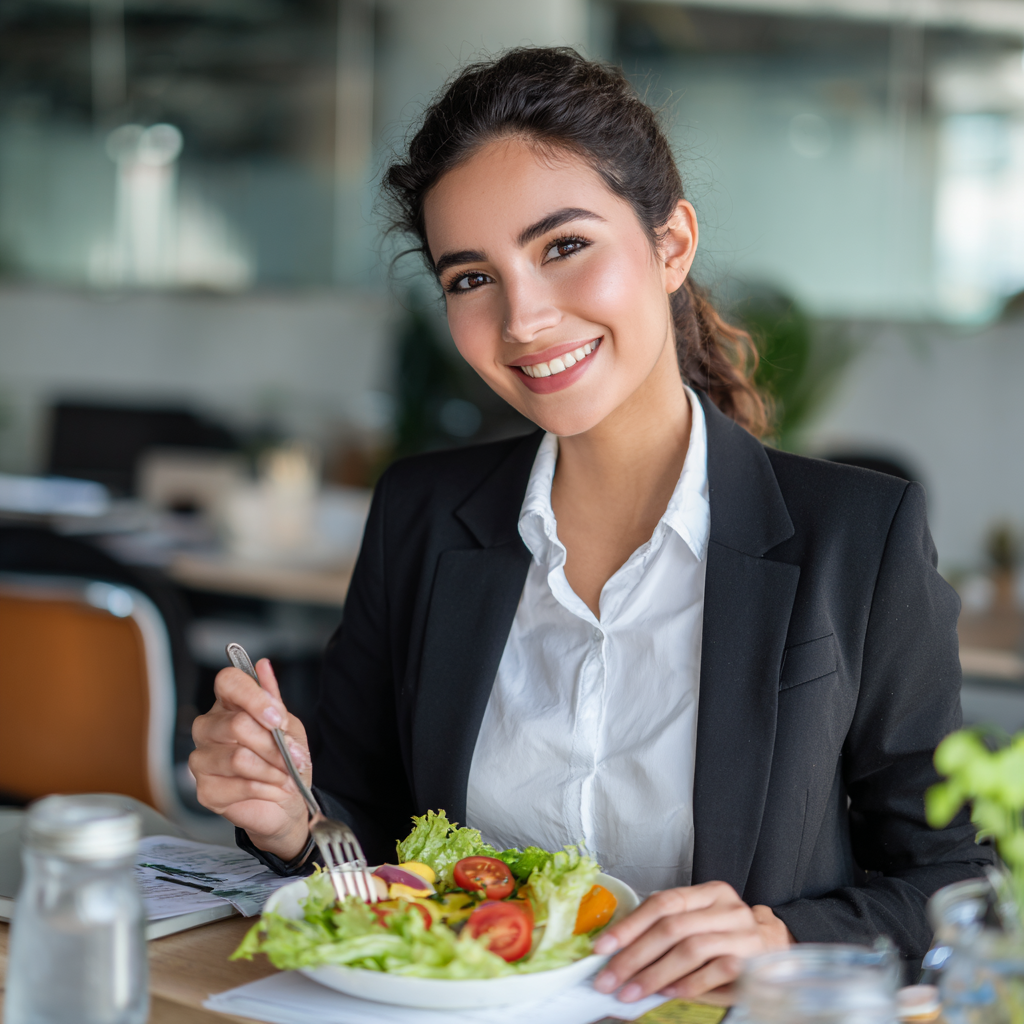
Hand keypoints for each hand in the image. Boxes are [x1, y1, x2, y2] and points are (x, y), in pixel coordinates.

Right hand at [189, 658, 310, 860]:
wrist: (288, 801)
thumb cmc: (285, 759)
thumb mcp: (288, 726)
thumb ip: (274, 701)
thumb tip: (263, 666)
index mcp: (228, 704)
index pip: (228, 681)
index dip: (253, 697)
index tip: (277, 718)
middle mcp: (208, 727)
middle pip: (237, 725)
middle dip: (273, 745)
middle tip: (292, 757)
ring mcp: (202, 759)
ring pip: (238, 758)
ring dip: (273, 770)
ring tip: (286, 776)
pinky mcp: (205, 790)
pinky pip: (239, 785)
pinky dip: (266, 788)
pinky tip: (274, 789)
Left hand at [592, 881, 791, 1002]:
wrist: (780, 949)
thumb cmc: (728, 938)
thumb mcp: (700, 923)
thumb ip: (667, 931)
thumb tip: (617, 953)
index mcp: (707, 892)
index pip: (661, 902)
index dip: (629, 925)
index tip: (602, 948)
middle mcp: (726, 907)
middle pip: (671, 928)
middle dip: (634, 956)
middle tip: (609, 979)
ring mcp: (742, 933)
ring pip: (690, 949)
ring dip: (655, 975)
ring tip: (631, 992)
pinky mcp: (753, 960)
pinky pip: (716, 972)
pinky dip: (689, 984)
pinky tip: (669, 994)